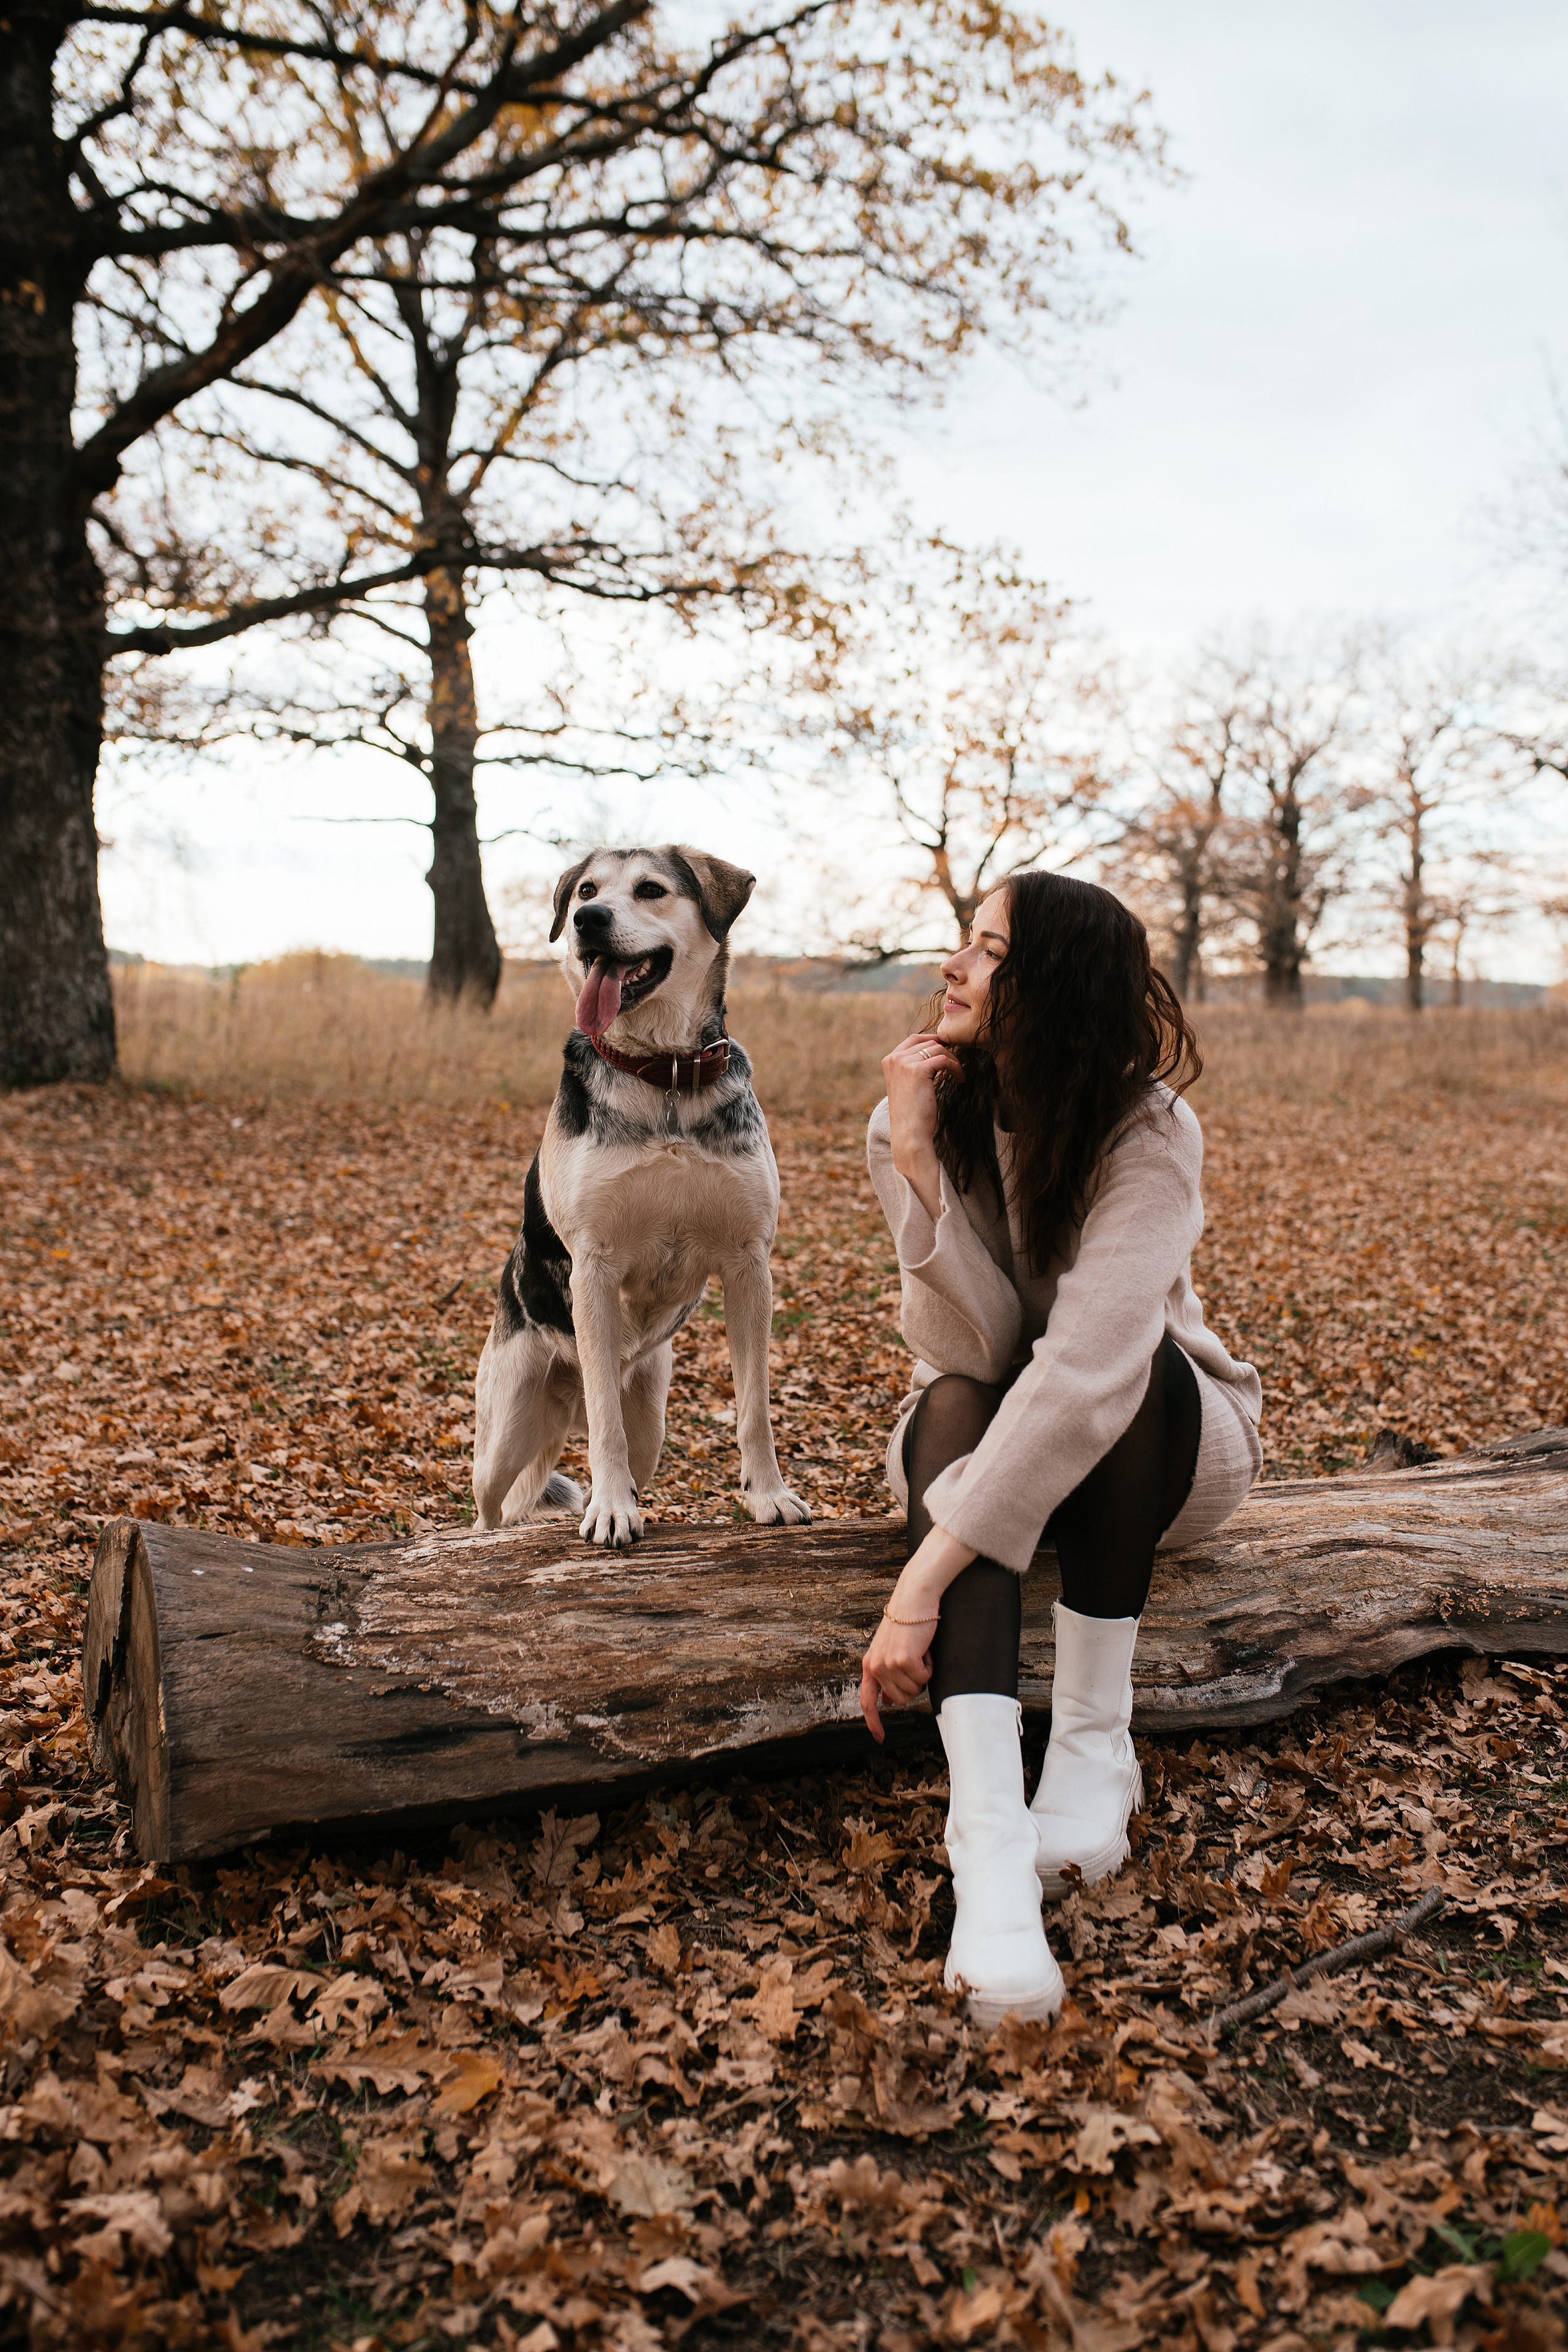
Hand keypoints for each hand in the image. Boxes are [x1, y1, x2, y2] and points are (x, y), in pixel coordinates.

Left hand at [859, 1524, 977, 1742]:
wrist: (914, 1598)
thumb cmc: (908, 1624)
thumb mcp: (892, 1652)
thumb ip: (888, 1677)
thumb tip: (890, 1703)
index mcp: (869, 1665)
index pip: (867, 1701)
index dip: (874, 1722)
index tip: (880, 1738)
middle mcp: (875, 1667)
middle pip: (901, 1699)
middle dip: (914, 1685)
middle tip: (916, 1661)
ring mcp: (888, 1665)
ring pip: (914, 1691)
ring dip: (922, 1675)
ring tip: (919, 1651)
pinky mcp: (903, 1660)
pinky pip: (924, 1679)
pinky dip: (930, 1667)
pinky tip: (925, 1649)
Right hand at [882, 1032, 963, 1219]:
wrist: (910, 1134)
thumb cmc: (913, 1115)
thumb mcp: (909, 1086)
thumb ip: (915, 1067)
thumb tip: (936, 1052)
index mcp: (889, 1061)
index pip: (914, 1039)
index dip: (933, 1041)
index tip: (948, 1051)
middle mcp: (894, 1058)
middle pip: (928, 1041)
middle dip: (946, 1049)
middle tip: (957, 1062)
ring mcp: (904, 1062)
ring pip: (938, 1048)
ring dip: (953, 1060)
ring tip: (959, 1074)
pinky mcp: (919, 1070)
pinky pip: (944, 1059)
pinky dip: (956, 1067)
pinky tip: (961, 1079)